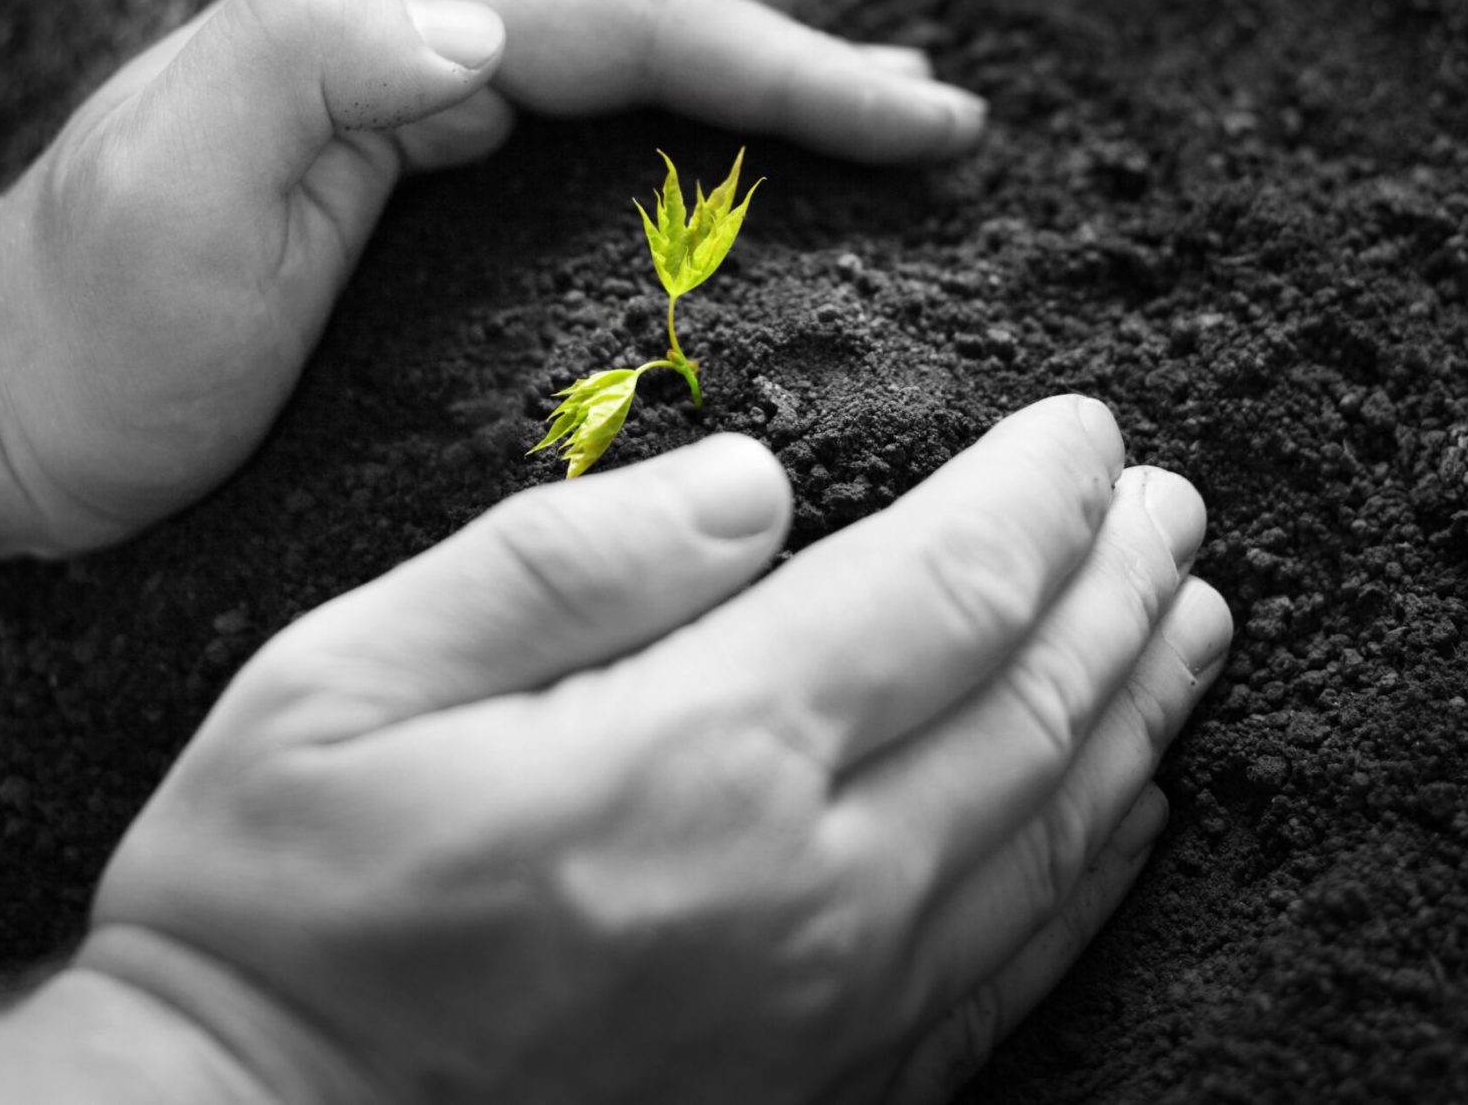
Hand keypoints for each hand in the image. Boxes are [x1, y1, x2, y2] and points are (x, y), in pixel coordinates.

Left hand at [0, 0, 987, 554]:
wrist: (0, 400)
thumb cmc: (92, 318)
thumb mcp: (182, 179)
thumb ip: (319, 66)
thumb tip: (488, 38)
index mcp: (388, 19)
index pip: (632, 24)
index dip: (784, 65)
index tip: (913, 118)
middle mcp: (415, 42)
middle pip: (655, 38)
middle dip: (805, 72)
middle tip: (940, 122)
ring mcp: (416, 112)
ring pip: (634, 94)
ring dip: (763, 107)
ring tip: (883, 136)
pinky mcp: (417, 194)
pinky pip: (590, 161)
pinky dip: (686, 167)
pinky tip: (742, 202)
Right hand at [78, 395, 1230, 1104]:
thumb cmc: (276, 901)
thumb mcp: (348, 679)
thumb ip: (561, 565)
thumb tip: (748, 486)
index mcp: (698, 763)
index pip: (941, 590)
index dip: (1037, 497)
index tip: (1089, 429)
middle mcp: (809, 893)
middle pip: (1034, 706)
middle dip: (1118, 584)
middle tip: (1170, 501)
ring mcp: (835, 1014)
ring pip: (1055, 835)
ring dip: (1139, 708)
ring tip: (1191, 619)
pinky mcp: (829, 1095)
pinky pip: (1013, 967)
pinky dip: (1093, 868)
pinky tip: (1126, 810)